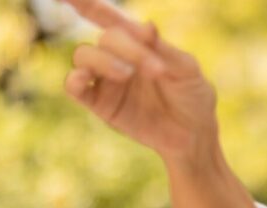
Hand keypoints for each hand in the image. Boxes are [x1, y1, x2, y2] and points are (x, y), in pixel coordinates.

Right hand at [62, 0, 218, 162]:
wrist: (193, 135)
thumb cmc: (193, 97)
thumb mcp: (187, 70)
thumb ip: (164, 49)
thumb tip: (145, 26)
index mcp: (138, 42)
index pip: (106, 15)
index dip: (84, 2)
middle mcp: (117, 56)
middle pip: (106, 38)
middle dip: (130, 49)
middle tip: (156, 70)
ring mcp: (105, 79)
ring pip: (84, 55)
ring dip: (104, 61)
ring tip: (127, 75)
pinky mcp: (99, 103)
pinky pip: (73, 86)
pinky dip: (74, 79)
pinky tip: (85, 79)